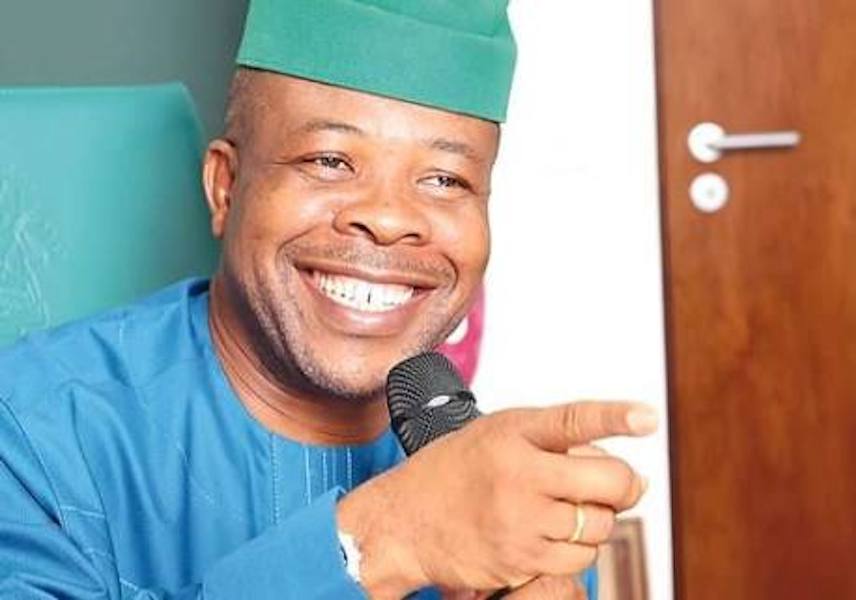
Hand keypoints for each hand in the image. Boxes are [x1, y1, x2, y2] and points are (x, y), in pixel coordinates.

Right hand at [337, 401, 656, 597]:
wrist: (404, 522)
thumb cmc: (450, 471)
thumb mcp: (495, 432)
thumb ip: (554, 439)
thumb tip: (623, 471)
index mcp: (512, 433)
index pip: (574, 420)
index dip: (616, 416)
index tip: (648, 417)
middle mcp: (518, 474)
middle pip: (609, 481)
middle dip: (621, 484)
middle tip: (609, 483)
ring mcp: (520, 521)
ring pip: (601, 525)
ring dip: (596, 519)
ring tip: (563, 508)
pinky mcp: (521, 559)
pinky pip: (579, 559)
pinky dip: (576, 549)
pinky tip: (549, 533)